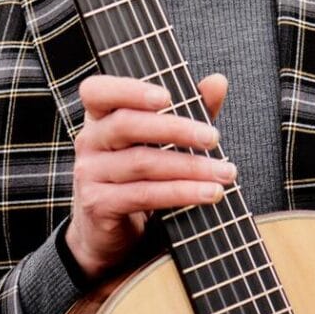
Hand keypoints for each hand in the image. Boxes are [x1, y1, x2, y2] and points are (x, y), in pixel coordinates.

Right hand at [66, 72, 231, 282]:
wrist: (109, 232)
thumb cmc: (139, 176)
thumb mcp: (162, 141)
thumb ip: (188, 109)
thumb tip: (218, 81)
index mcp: (100, 117)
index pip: (98, 91)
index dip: (129, 90)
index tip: (167, 97)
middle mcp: (89, 141)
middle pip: (127, 125)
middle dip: (176, 129)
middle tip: (214, 137)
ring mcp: (89, 174)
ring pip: (142, 163)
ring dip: (189, 167)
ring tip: (224, 173)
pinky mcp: (99, 204)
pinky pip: (144, 194)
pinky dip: (181, 193)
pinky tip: (208, 194)